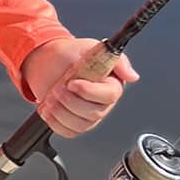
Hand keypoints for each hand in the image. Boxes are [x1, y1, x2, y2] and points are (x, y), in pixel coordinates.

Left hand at [21, 36, 138, 139]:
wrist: (47, 62)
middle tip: (59, 86)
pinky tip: (50, 106)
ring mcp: (88, 116)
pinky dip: (53, 120)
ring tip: (52, 94)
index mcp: (111, 85)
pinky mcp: (73, 125)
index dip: (89, 91)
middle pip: (94, 113)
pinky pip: (67, 132)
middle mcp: (102, 103)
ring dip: (60, 109)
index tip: (72, 82)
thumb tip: (132, 76)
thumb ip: (115, 60)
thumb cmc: (70, 54)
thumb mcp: (92, 48)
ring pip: (79, 125)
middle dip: (70, 100)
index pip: (109, 96)